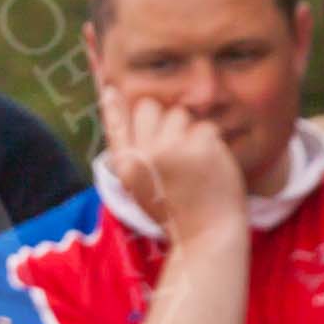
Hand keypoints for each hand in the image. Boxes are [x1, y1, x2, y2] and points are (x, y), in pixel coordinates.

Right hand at [99, 89, 244, 241]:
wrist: (206, 233)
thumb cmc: (173, 208)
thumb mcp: (140, 183)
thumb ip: (129, 148)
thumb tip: (113, 99)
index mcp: (126, 166)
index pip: (115, 123)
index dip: (113, 106)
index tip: (112, 90)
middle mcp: (144, 154)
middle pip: (148, 107)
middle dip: (162, 120)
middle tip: (174, 148)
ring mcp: (173, 148)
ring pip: (179, 114)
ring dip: (189, 131)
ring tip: (193, 161)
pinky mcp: (201, 146)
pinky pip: (205, 126)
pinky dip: (211, 143)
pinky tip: (209, 166)